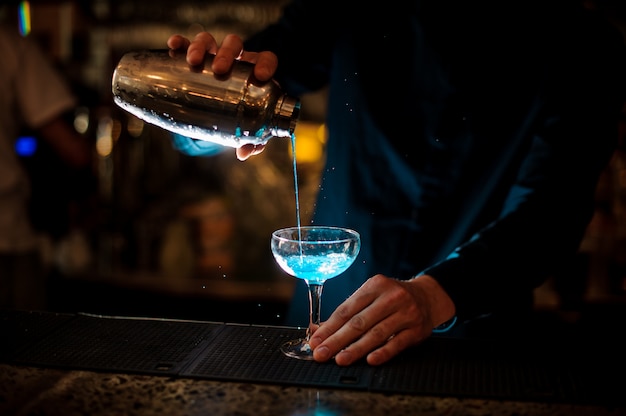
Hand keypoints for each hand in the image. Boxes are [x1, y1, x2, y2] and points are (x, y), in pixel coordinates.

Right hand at [167, 33, 278, 160]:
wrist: (215, 112)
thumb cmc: (237, 116)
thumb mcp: (246, 128)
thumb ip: (252, 140)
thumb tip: (245, 152)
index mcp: (253, 73)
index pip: (265, 59)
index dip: (265, 64)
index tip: (260, 76)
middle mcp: (234, 60)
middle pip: (234, 45)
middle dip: (226, 54)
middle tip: (219, 69)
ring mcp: (212, 56)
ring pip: (209, 41)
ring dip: (201, 46)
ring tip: (193, 61)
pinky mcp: (192, 56)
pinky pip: (185, 44)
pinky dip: (180, 43)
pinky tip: (174, 46)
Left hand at [308, 274, 455, 365]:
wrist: (427, 297)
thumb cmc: (392, 298)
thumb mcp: (371, 296)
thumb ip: (347, 313)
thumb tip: (318, 329)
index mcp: (374, 286)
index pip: (347, 309)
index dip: (329, 327)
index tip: (316, 341)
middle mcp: (390, 297)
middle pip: (359, 322)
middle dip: (337, 340)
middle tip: (321, 354)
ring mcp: (405, 313)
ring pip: (376, 333)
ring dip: (356, 349)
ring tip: (340, 360)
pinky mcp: (416, 329)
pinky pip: (397, 343)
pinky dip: (383, 352)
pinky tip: (370, 360)